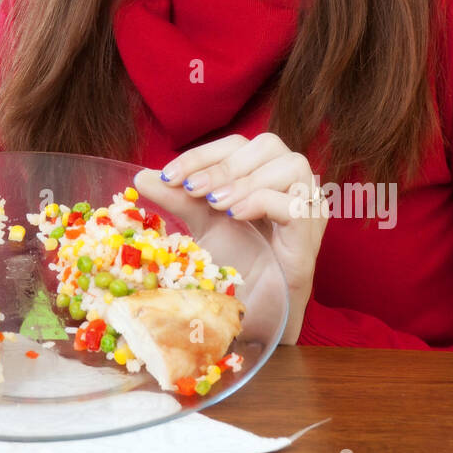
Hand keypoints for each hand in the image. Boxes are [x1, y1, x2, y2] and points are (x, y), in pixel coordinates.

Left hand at [156, 133, 328, 343]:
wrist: (255, 309)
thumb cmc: (237, 262)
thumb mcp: (202, 222)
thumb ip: (178, 197)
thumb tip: (141, 177)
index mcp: (265, 171)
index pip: (237, 144)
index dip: (202, 154)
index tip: (169, 175)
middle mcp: (291, 182)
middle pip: (266, 145)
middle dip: (223, 165)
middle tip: (192, 189)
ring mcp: (308, 205)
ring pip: (289, 165)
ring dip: (245, 180)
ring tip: (215, 203)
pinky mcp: (311, 232)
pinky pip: (296, 203)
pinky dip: (263, 201)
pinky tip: (236, 214)